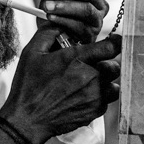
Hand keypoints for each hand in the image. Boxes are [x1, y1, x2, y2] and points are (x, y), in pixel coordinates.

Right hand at [0, 28, 120, 143]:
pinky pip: (107, 100)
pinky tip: (83, 95)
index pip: (111, 47)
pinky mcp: (95, 111)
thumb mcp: (32, 53)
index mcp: (76, 59)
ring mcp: (94, 96)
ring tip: (89, 82)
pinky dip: (99, 97)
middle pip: (115, 66)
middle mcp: (90, 77)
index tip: (113, 42)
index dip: (115, 42)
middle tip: (92, 65)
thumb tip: (62, 24)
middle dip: (106, 63)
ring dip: (105, 81)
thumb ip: (49, 33)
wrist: (28, 119)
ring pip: (114, 84)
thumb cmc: (28, 86)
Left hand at [39, 0, 106, 44]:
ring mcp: (96, 22)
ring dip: (65, 7)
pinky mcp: (90, 37)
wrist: (49, 38)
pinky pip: (80, 27)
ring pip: (86, 10)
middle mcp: (99, 6)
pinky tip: (50, 18)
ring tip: (46, 7)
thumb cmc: (55, 10)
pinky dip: (64, 21)